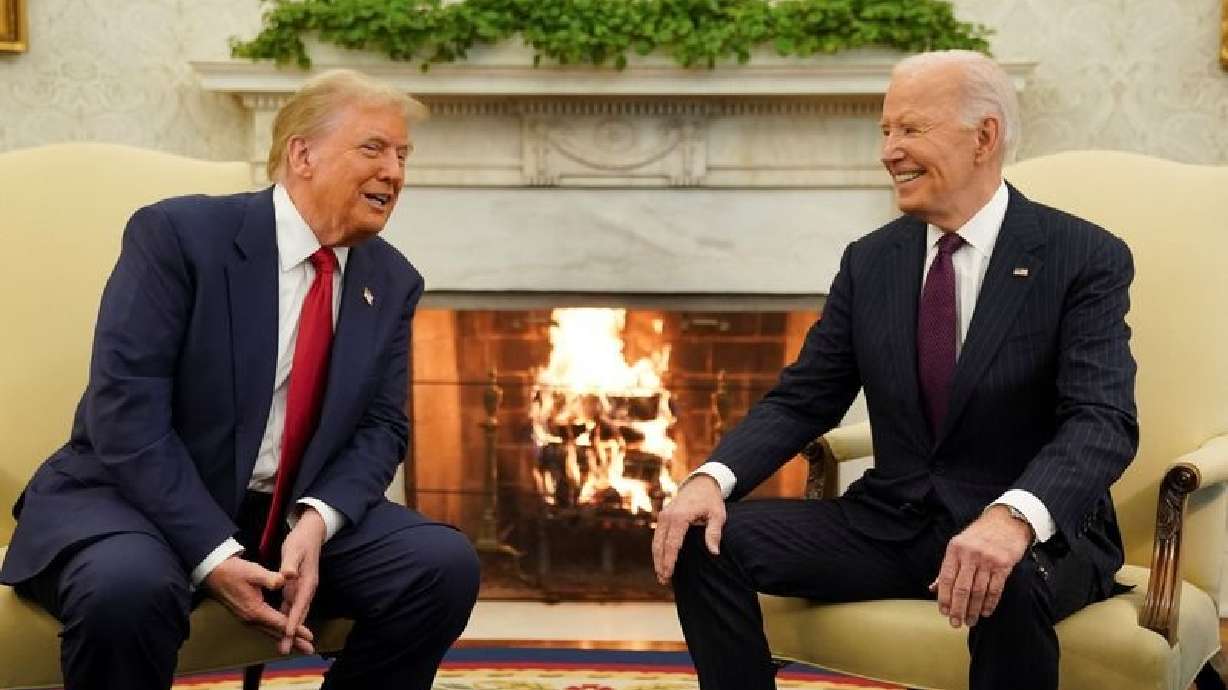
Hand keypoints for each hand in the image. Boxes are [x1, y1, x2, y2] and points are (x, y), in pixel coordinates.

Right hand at [204, 555, 314, 653]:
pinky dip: (275, 633)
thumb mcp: (253, 571)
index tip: (310, 637)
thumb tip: (284, 580)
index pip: (280, 623)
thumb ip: (269, 578)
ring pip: (270, 632)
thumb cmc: (233, 571)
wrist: (212, 573)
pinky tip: (281, 634)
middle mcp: (251, 619)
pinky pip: (264, 628)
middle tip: (310, 650)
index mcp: (255, 610)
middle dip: (294, 641)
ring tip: (300, 646)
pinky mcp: (245, 616)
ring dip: (285, 639)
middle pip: (276, 633)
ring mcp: (247, 619)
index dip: (296, 630)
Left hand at [277, 507, 325, 654]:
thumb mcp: (294, 550)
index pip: (299, 604)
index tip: (287, 633)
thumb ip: (290, 564)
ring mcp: (302, 590)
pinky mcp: (297, 589)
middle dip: (293, 633)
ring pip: (296, 614)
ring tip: (284, 647)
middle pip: (299, 614)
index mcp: (306, 582)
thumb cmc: (301, 541)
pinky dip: (287, 621)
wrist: (311, 534)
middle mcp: (307, 589)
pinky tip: (282, 630)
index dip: (293, 619)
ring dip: (290, 631)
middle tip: (285, 649)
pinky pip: (292, 609)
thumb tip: (288, 575)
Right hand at [652, 474, 725, 584]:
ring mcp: (663, 516)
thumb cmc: (711, 501)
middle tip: (663, 581)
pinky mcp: (662, 517)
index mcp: (680, 517)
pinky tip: (661, 561)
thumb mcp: (717, 515)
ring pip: (656, 542)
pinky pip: (657, 537)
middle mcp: (667, 516)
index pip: (672, 544)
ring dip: (657, 559)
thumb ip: (714, 533)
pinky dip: (658, 550)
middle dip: (660, 564)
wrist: (701, 483)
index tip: (668, 574)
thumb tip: (714, 552)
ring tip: (661, 575)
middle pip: (660, 545)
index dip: (669, 561)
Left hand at [930, 505, 1032, 627]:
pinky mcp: (1003, 565)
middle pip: (961, 588)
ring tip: (970, 621)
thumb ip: (947, 568)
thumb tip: (933, 588)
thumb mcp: (958, 545)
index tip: (943, 612)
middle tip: (955, 623)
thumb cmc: (979, 535)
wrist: (1006, 521)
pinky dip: (989, 603)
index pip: (945, 578)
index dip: (943, 598)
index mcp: (955, 550)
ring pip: (978, 591)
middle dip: (958, 609)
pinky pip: (995, 589)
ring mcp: (987, 560)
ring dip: (973, 610)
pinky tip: (985, 612)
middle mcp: (970, 555)